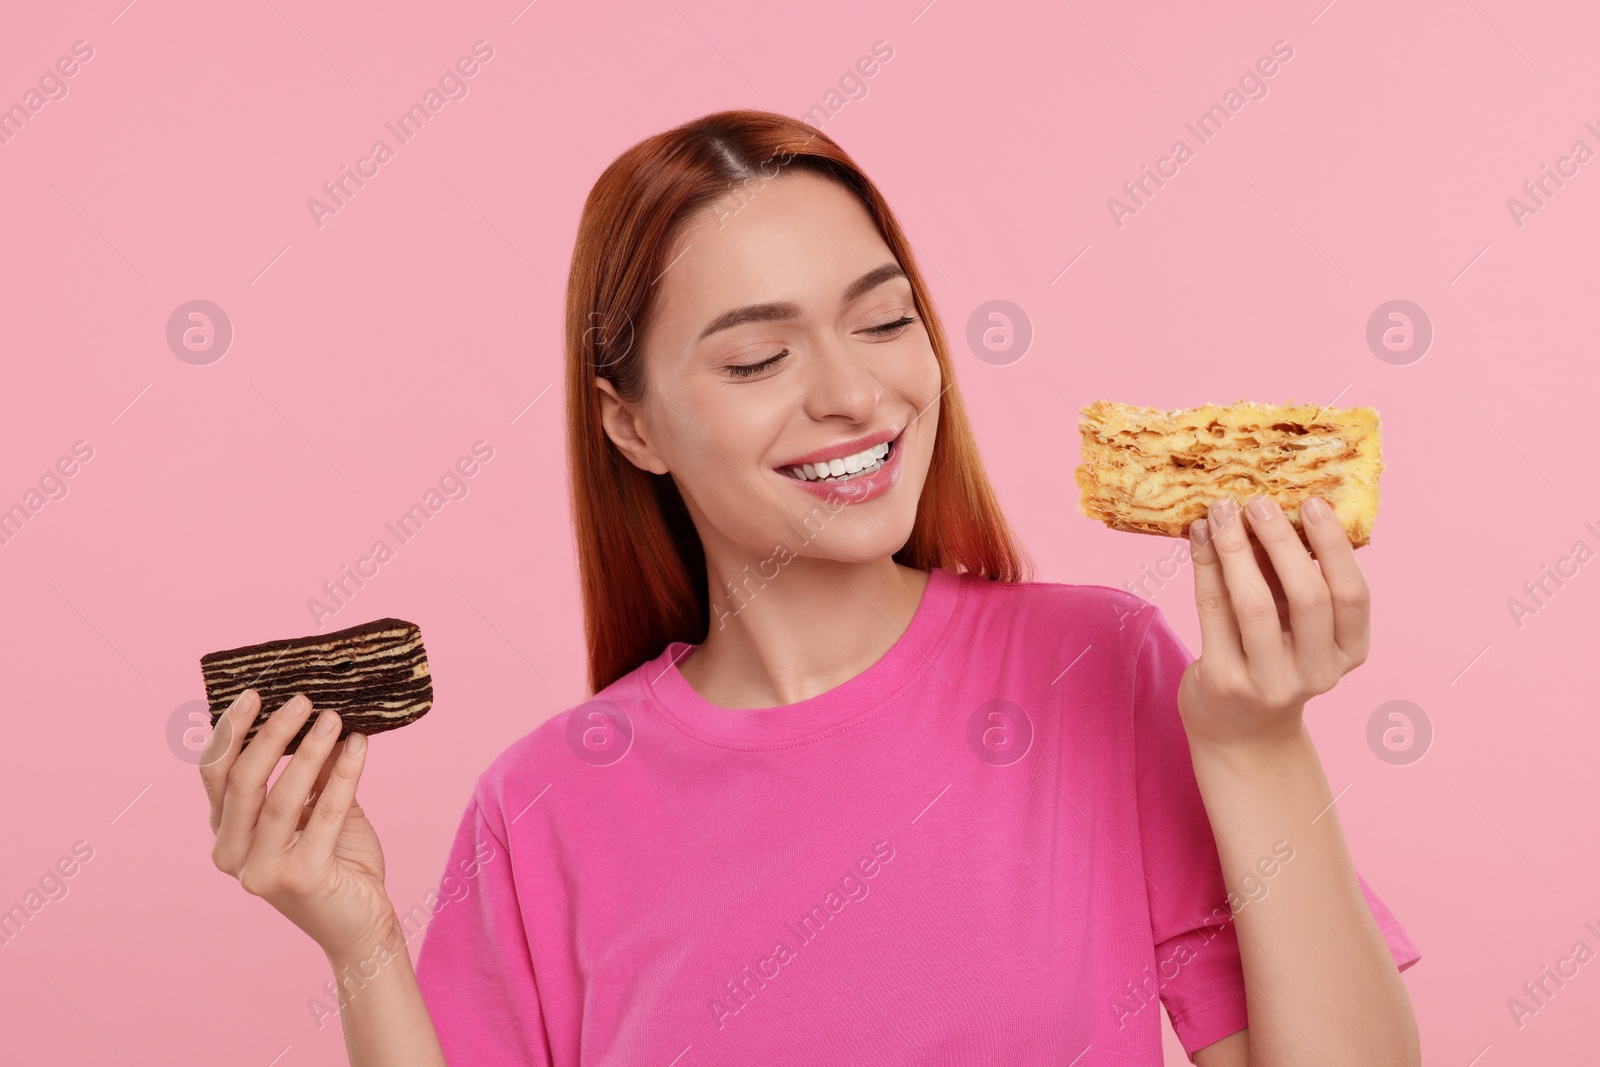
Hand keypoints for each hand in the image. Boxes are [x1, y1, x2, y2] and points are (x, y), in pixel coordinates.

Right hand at [201, 690, 397, 960]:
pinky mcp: (298, 879)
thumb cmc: (338, 861)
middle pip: (241, 781)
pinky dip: (344, 774)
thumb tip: (318, 715)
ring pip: (279, 796)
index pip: (215, 774)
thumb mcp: (319, 807)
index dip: (231, 731)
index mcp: (226, 834)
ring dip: (308, 750)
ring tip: (334, 717)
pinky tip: (359, 745)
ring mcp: (260, 871)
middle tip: (301, 699)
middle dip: (270, 734)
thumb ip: (311, 771)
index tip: (254, 692)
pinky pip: (323, 813)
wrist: (362, 924)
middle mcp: (231, 854)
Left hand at [1178, 494, 1370, 749]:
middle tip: (1259, 501)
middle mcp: (1318, 672)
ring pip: (1255, 604)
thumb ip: (1290, 576)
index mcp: (1350, 652)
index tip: (1312, 502)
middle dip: (1282, 541)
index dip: (1334, 546)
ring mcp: (1270, 682)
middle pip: (1309, 597)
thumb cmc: (1271, 657)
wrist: (1239, 730)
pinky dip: (1206, 567)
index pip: (1353, 595)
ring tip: (1221, 512)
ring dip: (1236, 549)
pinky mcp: (1224, 681)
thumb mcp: (1296, 624)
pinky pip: (1214, 612)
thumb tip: (1266, 506)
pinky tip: (1199, 537)